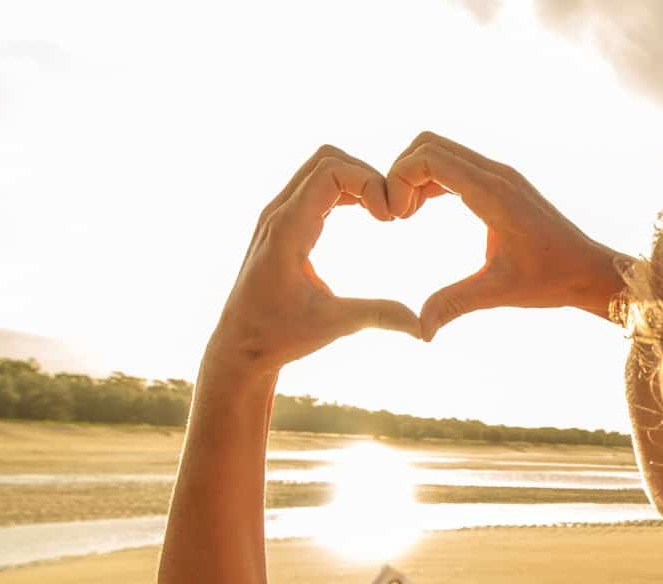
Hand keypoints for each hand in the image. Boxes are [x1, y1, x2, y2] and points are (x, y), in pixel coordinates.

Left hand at [206, 145, 422, 373]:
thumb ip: (378, 316)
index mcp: (287, 229)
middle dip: (366, 175)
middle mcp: (278, 213)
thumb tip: (423, 326)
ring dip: (356, 180)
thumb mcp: (333, 325)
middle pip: (326, 159)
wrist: (239, 344)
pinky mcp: (282, 222)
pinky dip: (345, 190)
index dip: (369, 182)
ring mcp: (277, 214)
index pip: (330, 171)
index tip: (390, 218)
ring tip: (382, 212)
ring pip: (320, 168)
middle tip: (390, 211)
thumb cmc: (279, 335)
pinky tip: (367, 214)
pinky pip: (315, 186)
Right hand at [385, 131, 628, 338]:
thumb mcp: (499, 292)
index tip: (396, 219)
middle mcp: (496, 174)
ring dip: (416, 176)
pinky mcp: (502, 183)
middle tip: (396, 216)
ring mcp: (500, 175)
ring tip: (406, 215)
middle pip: (429, 144)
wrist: (589, 270)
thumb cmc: (551, 278)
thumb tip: (420, 330)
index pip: (430, 157)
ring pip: (441, 151)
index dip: (399, 179)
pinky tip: (422, 211)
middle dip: (401, 173)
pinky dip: (432, 180)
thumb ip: (454, 304)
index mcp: (493, 193)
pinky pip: (456, 165)